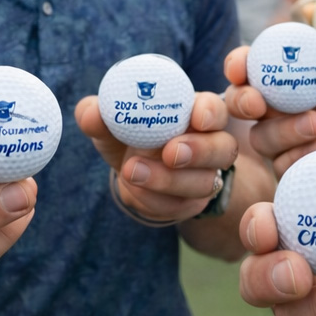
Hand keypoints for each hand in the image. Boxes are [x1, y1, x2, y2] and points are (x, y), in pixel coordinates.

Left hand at [75, 92, 237, 223]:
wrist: (129, 168)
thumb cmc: (124, 132)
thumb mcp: (108, 120)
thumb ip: (98, 113)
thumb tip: (93, 112)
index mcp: (193, 112)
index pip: (214, 108)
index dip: (210, 112)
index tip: (197, 117)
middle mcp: (209, 143)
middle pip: (223, 148)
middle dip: (199, 151)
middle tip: (171, 152)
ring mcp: (205, 177)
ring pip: (203, 183)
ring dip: (168, 180)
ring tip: (132, 171)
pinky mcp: (191, 204)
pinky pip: (179, 206)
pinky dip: (153, 198)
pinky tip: (131, 188)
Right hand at [224, 49, 315, 177]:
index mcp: (295, 85)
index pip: (256, 68)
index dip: (239, 64)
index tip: (240, 68)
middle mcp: (281, 112)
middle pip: (241, 103)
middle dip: (241, 100)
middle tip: (258, 104)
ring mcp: (283, 145)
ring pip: (260, 137)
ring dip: (281, 130)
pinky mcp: (291, 174)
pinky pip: (280, 166)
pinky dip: (297, 158)